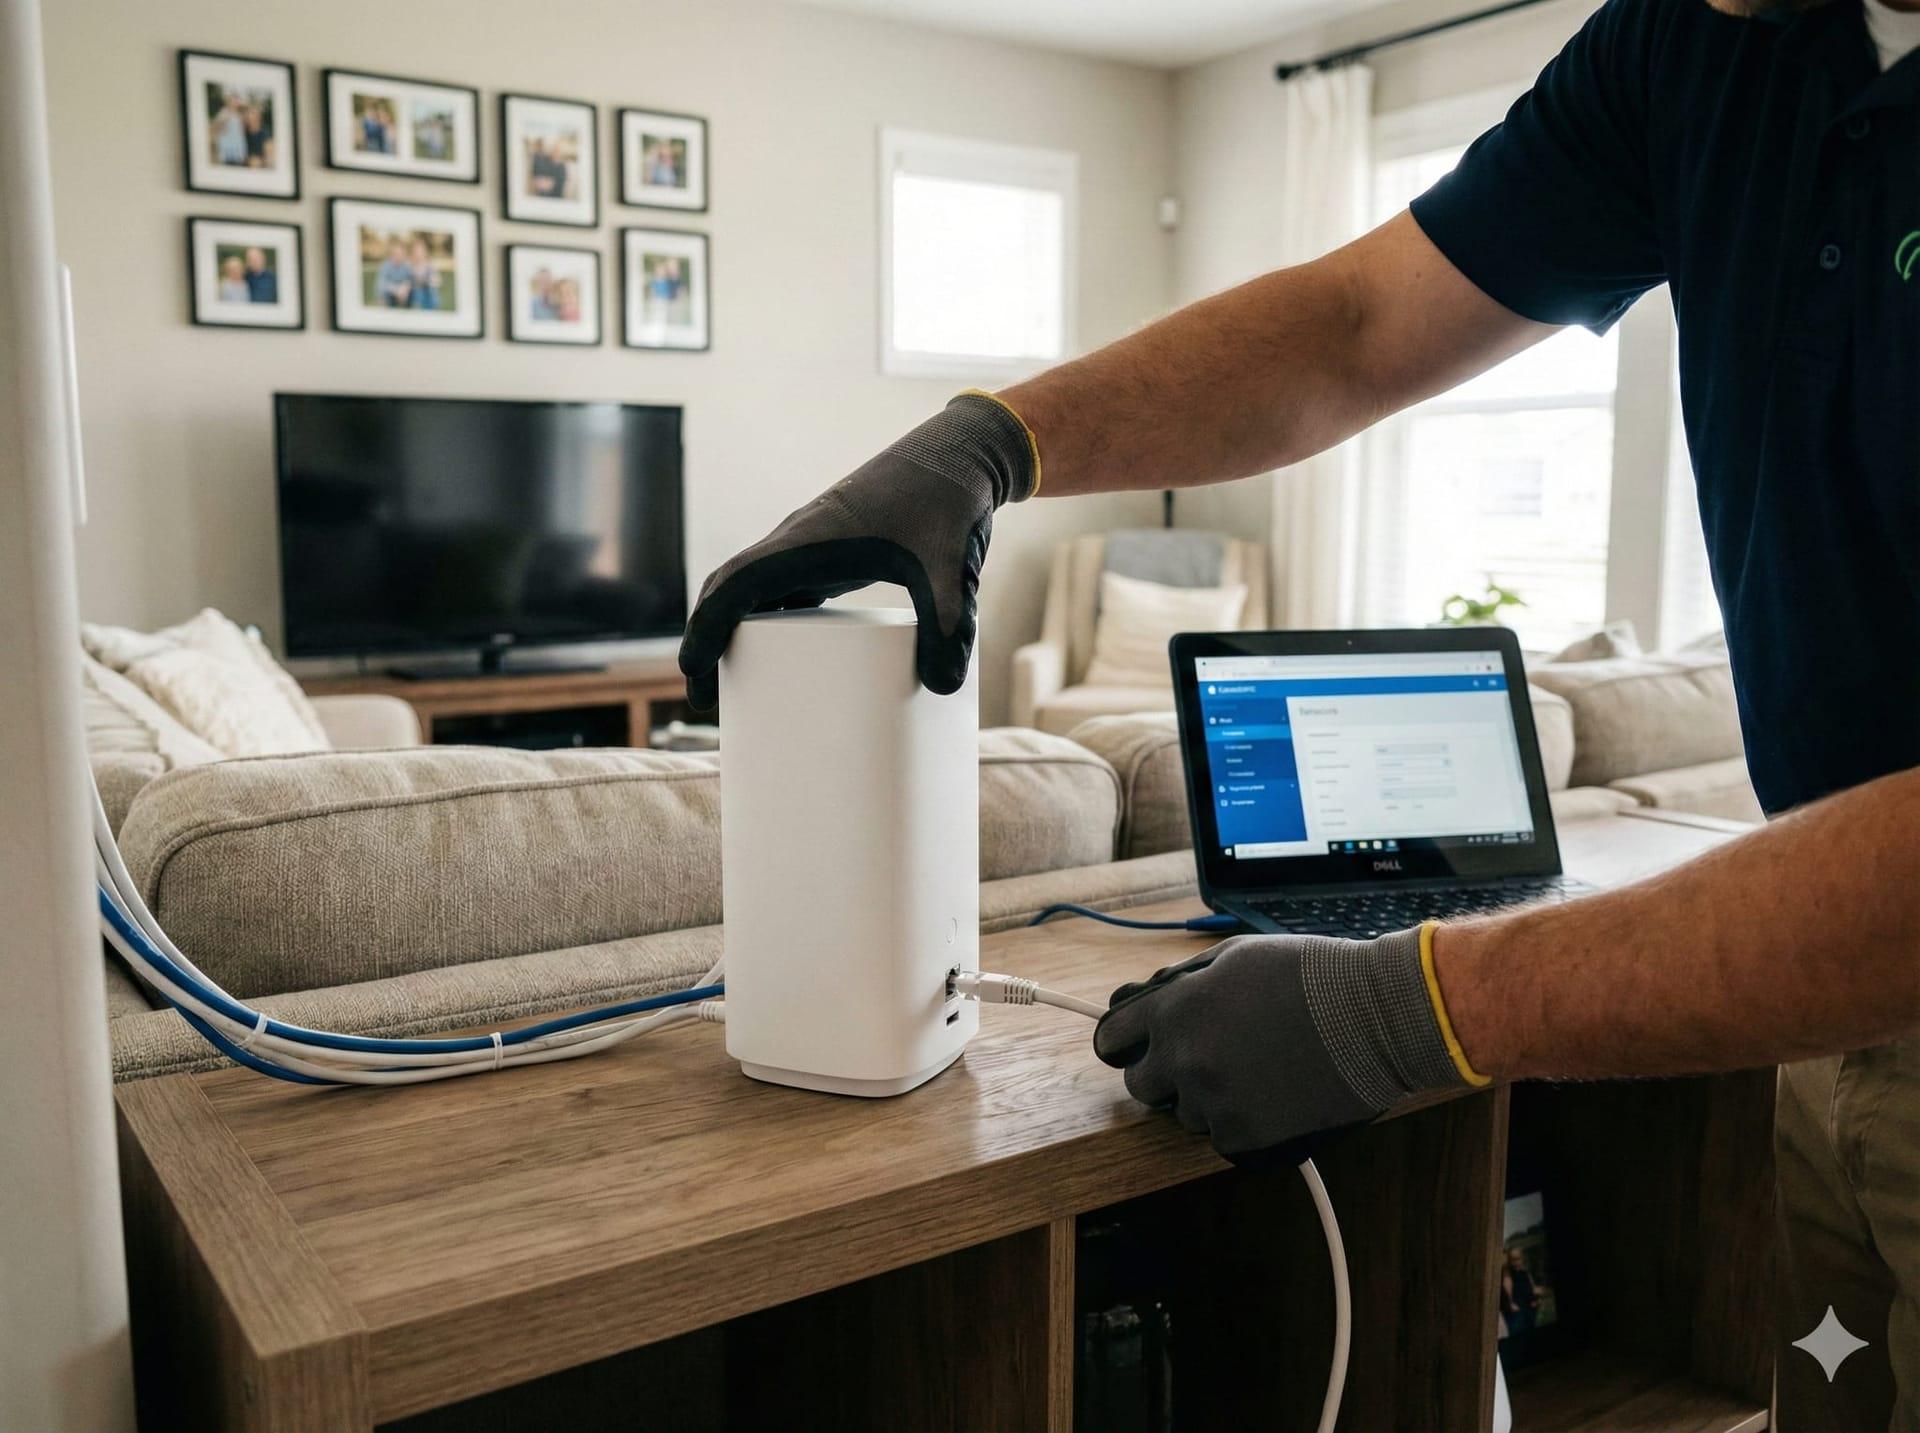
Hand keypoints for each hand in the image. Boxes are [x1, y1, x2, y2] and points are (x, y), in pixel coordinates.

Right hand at [677, 392, 1037, 710]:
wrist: (961, 457)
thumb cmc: (948, 503)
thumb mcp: (952, 568)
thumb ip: (949, 624)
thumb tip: (943, 686)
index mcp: (809, 541)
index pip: (736, 584)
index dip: (708, 627)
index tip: (693, 671)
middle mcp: (798, 541)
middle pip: (729, 590)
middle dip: (709, 642)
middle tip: (708, 701)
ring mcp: (812, 546)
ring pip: (751, 590)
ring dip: (731, 632)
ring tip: (732, 689)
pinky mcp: (833, 554)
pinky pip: (781, 589)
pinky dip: (764, 622)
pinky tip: (777, 658)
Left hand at [1092, 927, 1474, 1166]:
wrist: (1373, 1018)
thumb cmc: (1308, 976)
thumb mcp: (1235, 957)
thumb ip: (1182, 982)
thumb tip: (1146, 999)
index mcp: (1174, 1011)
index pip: (1111, 1039)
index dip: (1123, 1041)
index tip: (1133, 1046)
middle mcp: (1183, 1059)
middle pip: (1140, 1085)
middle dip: (1162, 1073)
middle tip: (1202, 1059)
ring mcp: (1212, 1101)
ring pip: (1183, 1113)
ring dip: (1205, 1097)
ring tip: (1252, 1070)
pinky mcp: (1245, 1136)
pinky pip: (1220, 1137)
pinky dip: (1238, 1122)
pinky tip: (1269, 1093)